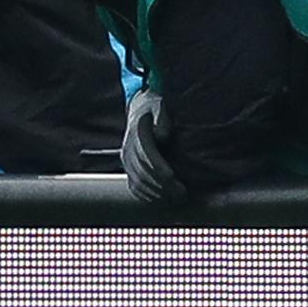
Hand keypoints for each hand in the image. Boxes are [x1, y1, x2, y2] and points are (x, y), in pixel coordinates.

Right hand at [121, 88, 187, 203]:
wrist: (140, 109)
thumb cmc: (156, 109)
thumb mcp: (160, 107)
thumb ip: (163, 119)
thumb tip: (162, 135)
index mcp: (136, 136)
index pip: (145, 155)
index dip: (159, 167)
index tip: (173, 176)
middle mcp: (127, 150)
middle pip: (143, 171)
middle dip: (162, 184)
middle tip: (181, 193)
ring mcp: (126, 161)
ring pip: (138, 181)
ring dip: (156, 191)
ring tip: (174, 198)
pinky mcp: (128, 168)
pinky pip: (133, 186)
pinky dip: (145, 195)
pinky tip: (158, 199)